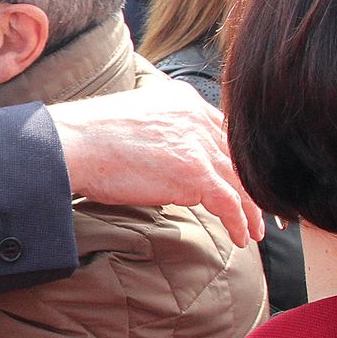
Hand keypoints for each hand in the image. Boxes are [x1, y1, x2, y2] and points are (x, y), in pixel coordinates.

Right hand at [48, 80, 262, 246]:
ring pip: (240, 181)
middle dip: (253, 184)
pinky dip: (238, 223)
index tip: (244, 179)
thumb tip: (167, 164)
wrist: (72, 145)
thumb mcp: (134, 122)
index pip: (222, 131)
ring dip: (252, 210)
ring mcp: (196, 143)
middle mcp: (196, 116)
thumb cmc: (88, 139)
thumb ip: (161, 134)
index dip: (237, 159)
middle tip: (265, 208)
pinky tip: (240, 238)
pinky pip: (229, 202)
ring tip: (256, 230)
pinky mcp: (194, 172)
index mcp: (182, 99)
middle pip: (237, 155)